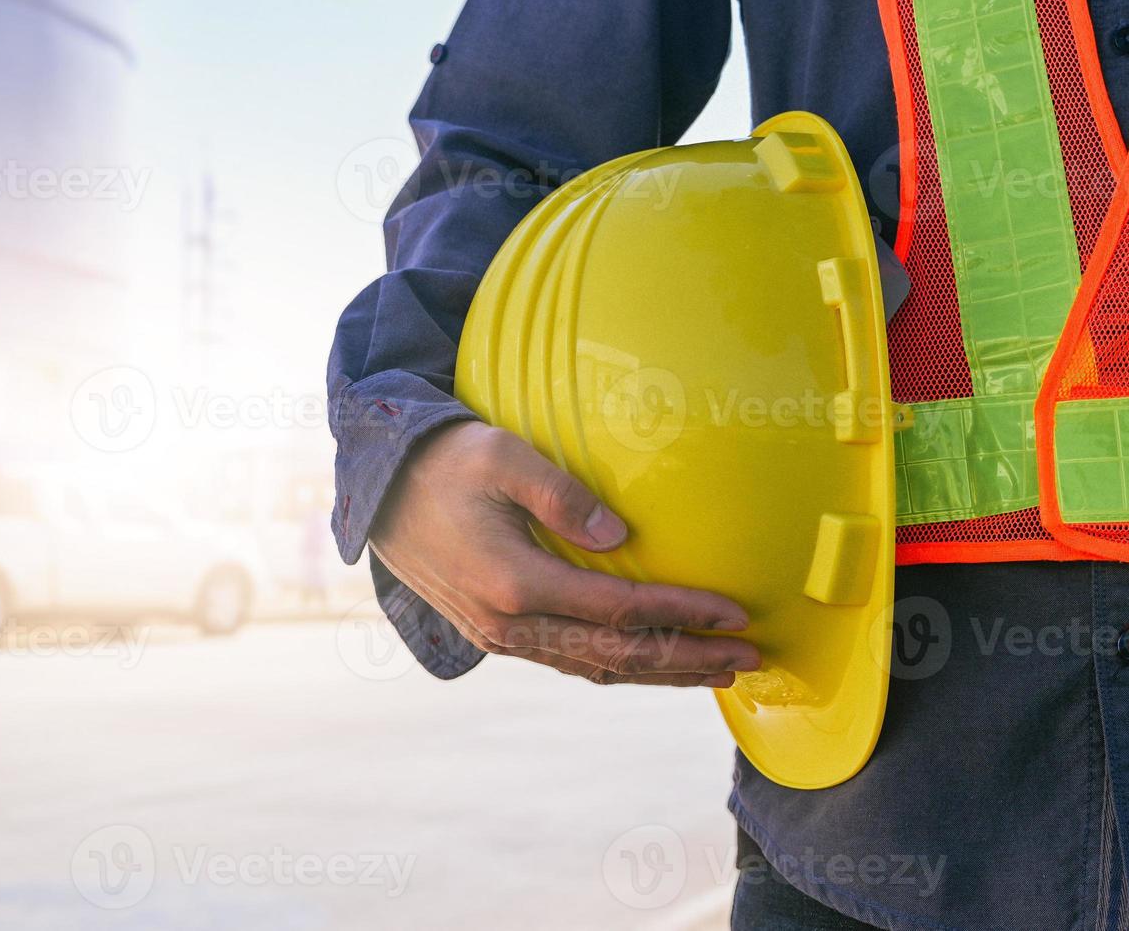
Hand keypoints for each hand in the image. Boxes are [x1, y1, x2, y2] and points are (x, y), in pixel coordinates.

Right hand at [368, 421, 759, 685]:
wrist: (378, 494)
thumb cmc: (443, 463)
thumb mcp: (501, 456)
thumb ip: (561, 494)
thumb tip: (621, 537)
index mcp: (515, 582)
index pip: (620, 610)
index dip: (683, 613)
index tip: (735, 613)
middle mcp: (510, 623)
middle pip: (618, 657)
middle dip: (689, 658)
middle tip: (750, 659)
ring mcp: (502, 636)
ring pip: (596, 669)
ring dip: (661, 672)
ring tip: (716, 671)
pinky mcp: (497, 633)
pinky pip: (570, 660)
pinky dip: (619, 667)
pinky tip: (651, 662)